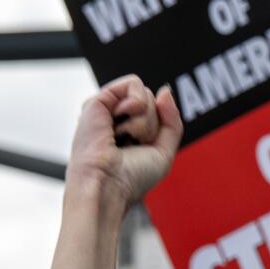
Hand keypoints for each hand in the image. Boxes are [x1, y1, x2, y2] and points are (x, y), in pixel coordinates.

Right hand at [67, 75, 182, 207]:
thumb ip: (171, 121)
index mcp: (128, 131)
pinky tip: (121, 121)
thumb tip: (165, 90)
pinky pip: (134, 84)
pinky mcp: (98, 100)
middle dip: (152, 126)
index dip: (160, 128)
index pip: (158, 112)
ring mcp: (106, 108)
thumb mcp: (164, 151)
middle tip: (133, 144)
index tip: (145, 147)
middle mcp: (115, 118)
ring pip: (146, 94)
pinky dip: (137, 103)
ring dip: (144, 122)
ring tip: (123, 138)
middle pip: (153, 102)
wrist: (108, 184)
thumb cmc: (131, 178)